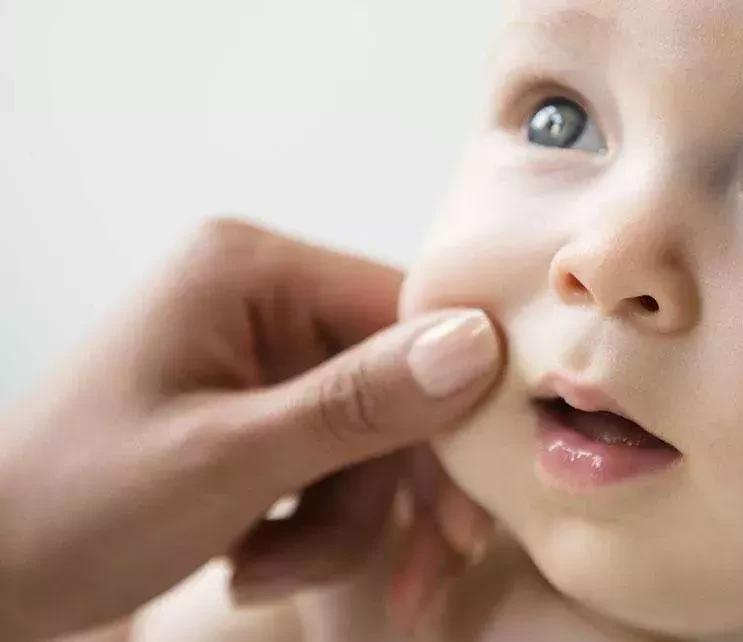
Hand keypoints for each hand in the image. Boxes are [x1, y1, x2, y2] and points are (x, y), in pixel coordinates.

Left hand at [0, 220, 500, 639]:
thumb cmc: (74, 506)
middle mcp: (267, 297)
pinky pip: (338, 460)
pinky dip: (316, 525)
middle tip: (412, 580)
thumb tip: (480, 344)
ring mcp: (265, 353)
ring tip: (268, 570)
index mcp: (254, 271)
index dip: (452, 412)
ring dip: (343, 523)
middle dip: (390, 494)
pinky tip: (255, 559)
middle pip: (399, 388)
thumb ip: (356, 404)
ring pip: (374, 439)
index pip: (407, 316)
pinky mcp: (264, 405)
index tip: (466, 515)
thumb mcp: (225, 462)